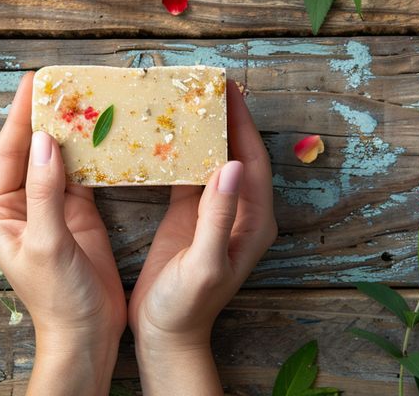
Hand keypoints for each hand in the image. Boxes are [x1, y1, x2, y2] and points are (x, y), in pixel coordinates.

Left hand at [0, 72, 125, 395]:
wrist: (86, 334)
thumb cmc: (56, 298)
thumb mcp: (46, 243)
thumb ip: (44, 192)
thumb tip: (44, 142)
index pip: (8, 153)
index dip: (21, 116)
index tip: (34, 82)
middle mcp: (19, 204)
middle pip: (31, 149)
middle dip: (45, 115)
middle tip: (63, 80)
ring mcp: (49, 206)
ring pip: (57, 157)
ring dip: (70, 129)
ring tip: (84, 95)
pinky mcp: (77, 211)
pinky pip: (82, 172)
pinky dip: (91, 151)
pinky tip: (102, 129)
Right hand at [128, 82, 276, 394]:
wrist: (165, 334)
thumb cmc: (188, 305)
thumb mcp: (204, 262)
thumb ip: (218, 216)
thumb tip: (229, 165)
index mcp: (252, 220)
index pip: (252, 160)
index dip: (243, 122)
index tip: (229, 88)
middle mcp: (239, 211)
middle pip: (236, 152)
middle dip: (225, 117)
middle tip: (205, 83)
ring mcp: (215, 212)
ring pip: (212, 158)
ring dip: (203, 129)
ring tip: (185, 98)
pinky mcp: (190, 215)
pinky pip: (189, 173)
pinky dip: (181, 150)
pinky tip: (165, 132)